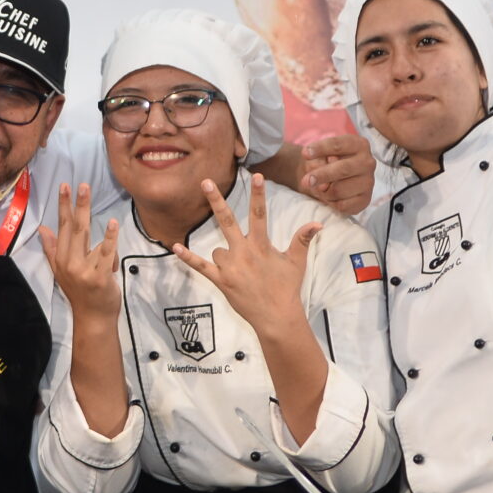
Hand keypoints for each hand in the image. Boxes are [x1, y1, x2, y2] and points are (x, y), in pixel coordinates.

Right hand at [35, 182, 121, 322]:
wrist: (93, 318)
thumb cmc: (80, 292)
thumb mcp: (61, 271)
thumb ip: (52, 249)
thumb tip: (42, 228)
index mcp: (61, 259)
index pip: (62, 227)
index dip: (63, 207)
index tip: (64, 187)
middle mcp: (69, 263)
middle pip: (74, 228)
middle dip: (77, 205)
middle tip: (81, 185)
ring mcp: (84, 271)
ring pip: (90, 240)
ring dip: (91, 220)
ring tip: (88, 199)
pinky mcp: (100, 278)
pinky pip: (106, 254)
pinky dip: (109, 238)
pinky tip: (112, 224)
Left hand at [171, 175, 318, 335]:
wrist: (276, 317)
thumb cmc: (287, 288)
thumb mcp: (296, 262)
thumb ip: (303, 240)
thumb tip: (318, 223)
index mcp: (261, 246)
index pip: (260, 214)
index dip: (259, 194)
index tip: (257, 175)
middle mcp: (244, 253)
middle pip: (227, 221)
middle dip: (216, 200)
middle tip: (206, 181)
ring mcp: (230, 267)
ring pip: (218, 250)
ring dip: (225, 255)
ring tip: (243, 274)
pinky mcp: (221, 280)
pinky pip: (200, 266)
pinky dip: (187, 258)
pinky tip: (174, 247)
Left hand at [297, 130, 375, 216]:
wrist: (331, 179)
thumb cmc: (325, 162)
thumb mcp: (319, 156)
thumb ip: (319, 164)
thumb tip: (324, 186)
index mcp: (358, 144)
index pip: (338, 145)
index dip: (320, 149)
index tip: (305, 153)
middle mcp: (367, 162)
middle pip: (343, 169)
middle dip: (322, 175)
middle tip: (306, 180)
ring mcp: (369, 182)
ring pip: (340, 190)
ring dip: (323, 192)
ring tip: (320, 188)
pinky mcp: (365, 200)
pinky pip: (343, 205)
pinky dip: (331, 203)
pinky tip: (329, 197)